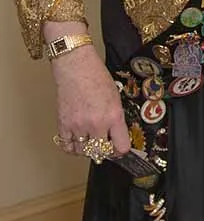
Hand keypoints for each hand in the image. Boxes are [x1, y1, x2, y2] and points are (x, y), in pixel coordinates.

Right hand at [47, 24, 129, 158]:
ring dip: (88, 149)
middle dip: (104, 150)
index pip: (121, 147)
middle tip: (105, 145)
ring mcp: (79, 126)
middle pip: (101, 152)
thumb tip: (116, 134)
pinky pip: (67, 147)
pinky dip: (72, 148)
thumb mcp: (116, 97)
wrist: (76, 68)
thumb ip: (116, 117)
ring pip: (84, 152)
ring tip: (91, 141)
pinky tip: (77, 142)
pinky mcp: (64, 125)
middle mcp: (97, 124)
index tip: (120, 148)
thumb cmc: (97, 78)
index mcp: (114, 116)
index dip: (121, 150)